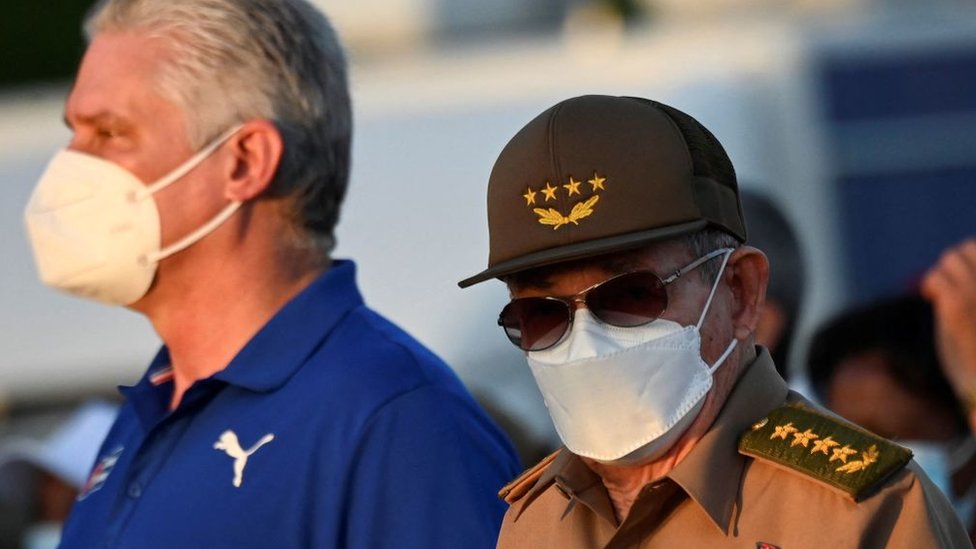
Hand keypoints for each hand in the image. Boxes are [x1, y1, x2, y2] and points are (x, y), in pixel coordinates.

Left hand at [921, 238, 975, 427]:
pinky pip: (937, 278)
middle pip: (970, 247)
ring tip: (941, 293)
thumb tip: (960, 261)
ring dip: (943, 273)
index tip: (962, 274)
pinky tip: (931, 297)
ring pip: (951, 259)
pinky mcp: (959, 305)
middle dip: (957, 261)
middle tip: (949, 283)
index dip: (973, 254)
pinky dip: (931, 285)